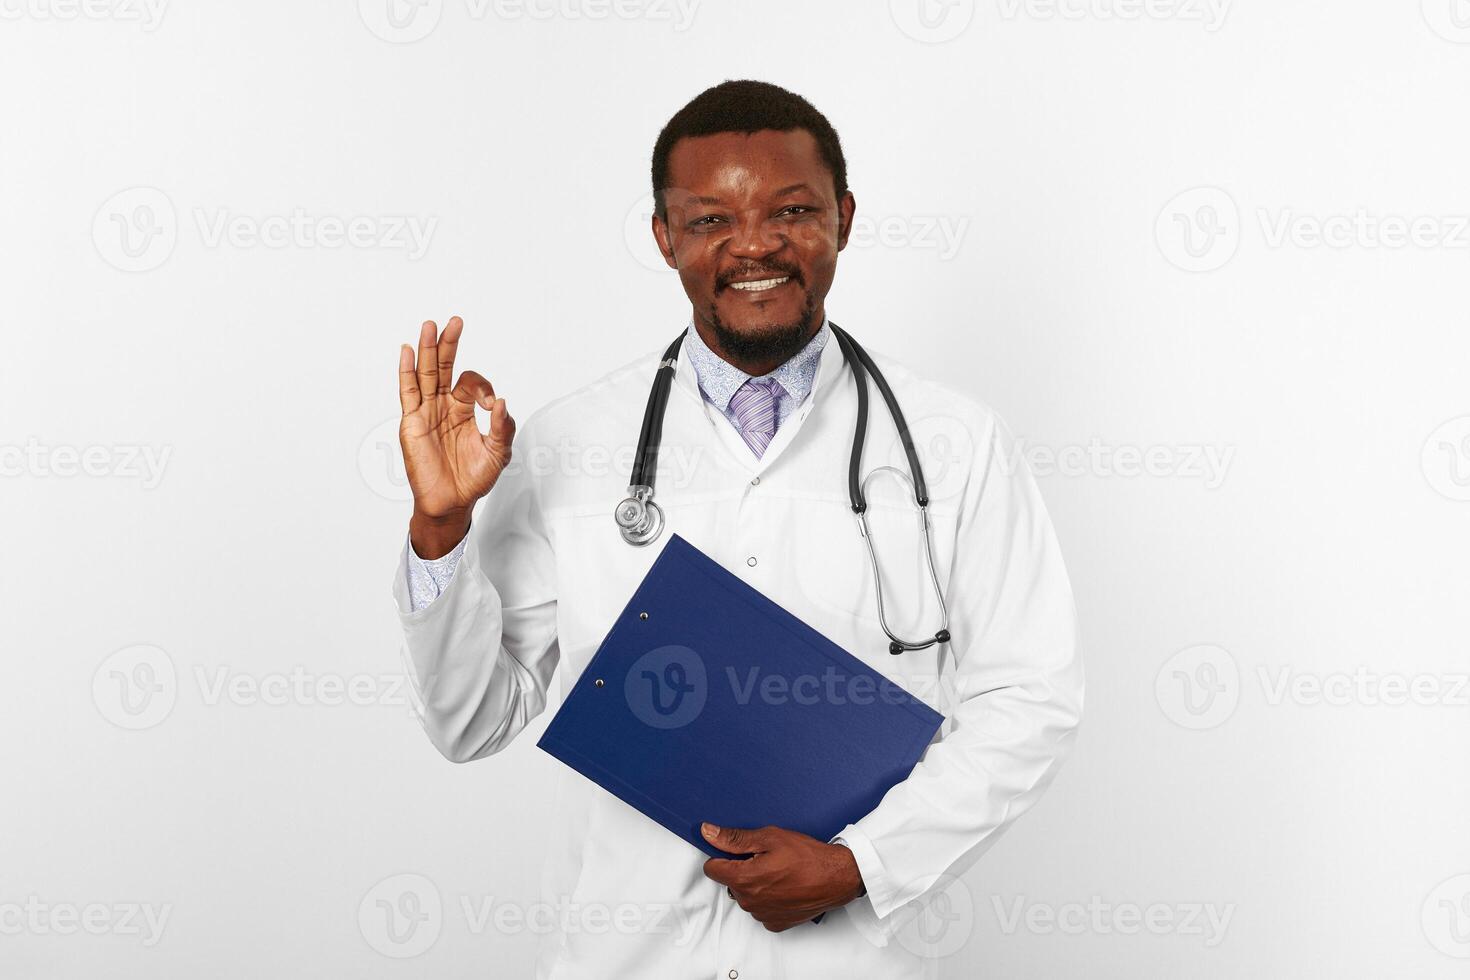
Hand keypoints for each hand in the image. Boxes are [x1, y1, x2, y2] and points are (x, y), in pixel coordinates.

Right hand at [398, 317, 515, 556]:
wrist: (451, 503)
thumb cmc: (473, 479)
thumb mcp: (498, 452)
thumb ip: (502, 428)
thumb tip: (501, 402)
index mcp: (463, 411)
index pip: (470, 384)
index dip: (482, 386)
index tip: (491, 405)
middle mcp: (443, 407)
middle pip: (444, 368)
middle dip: (450, 344)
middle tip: (456, 321)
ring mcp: (425, 413)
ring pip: (426, 375)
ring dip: (429, 350)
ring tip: (430, 325)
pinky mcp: (411, 423)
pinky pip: (408, 392)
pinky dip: (407, 371)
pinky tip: (409, 351)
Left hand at [700, 822, 864, 931]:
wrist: (837, 878)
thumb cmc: (807, 857)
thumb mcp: (769, 837)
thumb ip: (735, 838)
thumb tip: (708, 833)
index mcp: (744, 879)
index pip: (712, 869)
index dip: (721, 856)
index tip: (735, 850)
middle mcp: (749, 901)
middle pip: (730, 882)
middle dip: (741, 869)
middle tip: (765, 858)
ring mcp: (762, 914)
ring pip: (746, 896)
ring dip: (755, 884)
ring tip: (778, 871)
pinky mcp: (775, 922)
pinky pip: (761, 908)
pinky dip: (768, 898)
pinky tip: (784, 886)